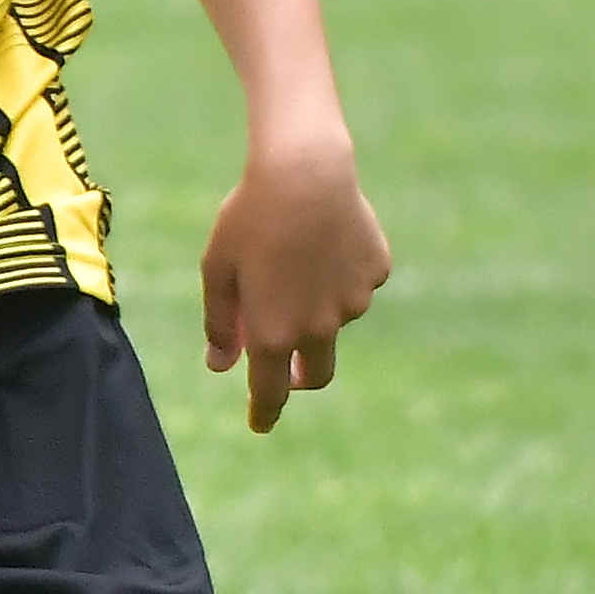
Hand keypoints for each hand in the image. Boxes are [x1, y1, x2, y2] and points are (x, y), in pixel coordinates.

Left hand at [200, 135, 389, 436]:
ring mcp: (353, 300)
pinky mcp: (375, 271)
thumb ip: (220, 325)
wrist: (305, 171)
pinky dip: (341, 273)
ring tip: (297, 256)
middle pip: (316, 373)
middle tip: (287, 364)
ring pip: (335, 317)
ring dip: (318, 306)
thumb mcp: (218, 271)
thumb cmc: (250, 219)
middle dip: (301, 376)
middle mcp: (318, 326)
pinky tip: (325, 238)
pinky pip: (358, 282)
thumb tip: (221, 367)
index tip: (261, 422)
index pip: (271, 392)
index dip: (264, 411)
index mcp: (273, 332)